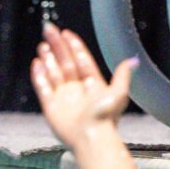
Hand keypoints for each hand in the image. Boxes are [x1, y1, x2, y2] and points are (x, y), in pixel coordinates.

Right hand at [31, 22, 136, 148]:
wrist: (90, 138)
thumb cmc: (105, 118)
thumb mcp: (118, 93)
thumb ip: (122, 76)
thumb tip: (132, 60)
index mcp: (92, 85)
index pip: (81, 60)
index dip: (74, 46)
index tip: (67, 33)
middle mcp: (77, 89)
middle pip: (65, 63)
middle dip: (57, 47)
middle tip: (49, 30)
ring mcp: (63, 97)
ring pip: (53, 73)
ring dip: (48, 59)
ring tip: (42, 45)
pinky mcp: (50, 107)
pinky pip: (43, 87)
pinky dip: (39, 75)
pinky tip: (36, 63)